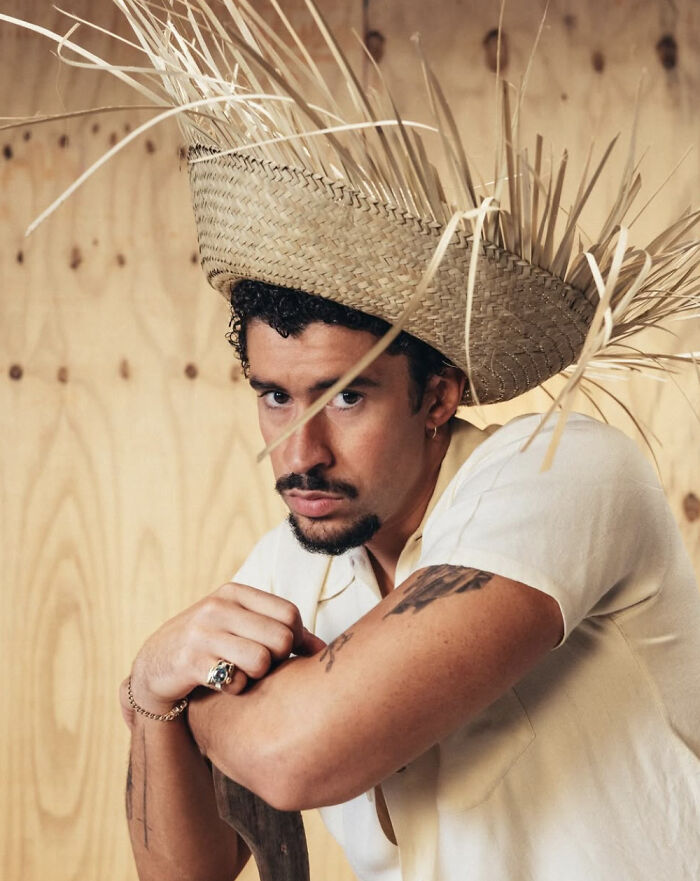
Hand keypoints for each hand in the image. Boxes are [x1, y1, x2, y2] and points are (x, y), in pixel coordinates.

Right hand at [126, 582, 325, 717]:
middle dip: (279, 660)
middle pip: (281, 638)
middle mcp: (218, 607)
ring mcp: (202, 634)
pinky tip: (224, 685)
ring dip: (257, 677)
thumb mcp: (239, 626)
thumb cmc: (209, 644)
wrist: (154, 665)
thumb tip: (322, 649)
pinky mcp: (190, 662)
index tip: (285, 652)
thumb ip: (278, 630)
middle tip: (263, 667)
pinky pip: (235, 682)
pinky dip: (236, 690)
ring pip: (262, 661)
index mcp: (234, 592)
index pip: (290, 614)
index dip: (297, 639)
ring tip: (243, 674)